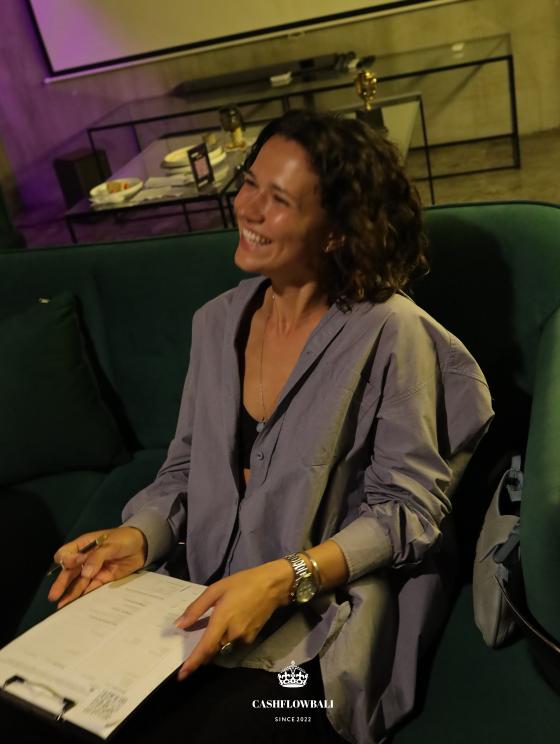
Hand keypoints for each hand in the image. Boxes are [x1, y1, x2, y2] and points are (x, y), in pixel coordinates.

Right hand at [48, 526, 146, 608]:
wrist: (143, 545)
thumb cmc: (125, 538)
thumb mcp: (111, 544)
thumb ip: (98, 557)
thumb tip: (86, 573)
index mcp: (84, 545)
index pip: (66, 553)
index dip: (67, 560)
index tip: (74, 563)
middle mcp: (85, 559)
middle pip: (69, 571)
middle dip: (61, 583)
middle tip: (54, 596)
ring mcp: (93, 570)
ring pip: (78, 582)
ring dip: (70, 594)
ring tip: (62, 606)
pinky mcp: (103, 579)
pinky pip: (91, 588)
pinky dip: (85, 596)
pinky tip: (78, 605)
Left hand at [174, 559, 293, 679]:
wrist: (273, 585)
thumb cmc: (243, 583)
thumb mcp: (215, 589)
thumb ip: (196, 609)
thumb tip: (180, 625)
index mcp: (222, 620)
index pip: (205, 648)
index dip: (193, 663)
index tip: (182, 676)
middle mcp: (233, 634)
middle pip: (213, 649)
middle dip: (202, 650)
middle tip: (196, 637)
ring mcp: (244, 638)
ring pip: (223, 646)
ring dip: (216, 641)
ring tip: (218, 622)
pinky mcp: (252, 638)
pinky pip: (234, 642)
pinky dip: (228, 636)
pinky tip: (231, 621)